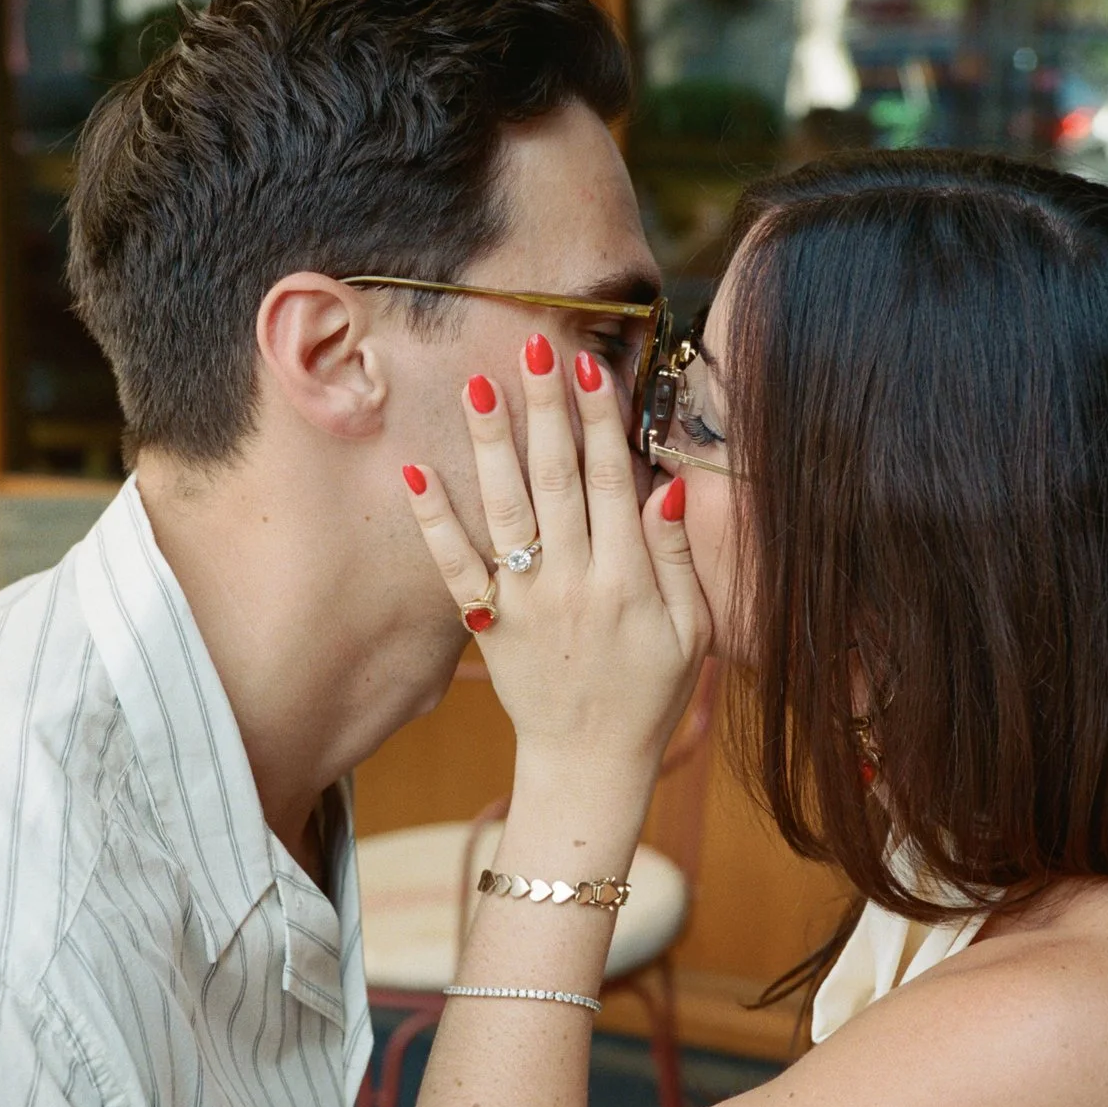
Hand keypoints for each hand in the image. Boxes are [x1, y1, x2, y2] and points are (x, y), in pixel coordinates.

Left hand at [402, 336, 707, 788]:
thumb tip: (669, 482)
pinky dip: (434, 520)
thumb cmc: (650, 691)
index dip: (603, 421)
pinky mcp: (489, 621)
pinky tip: (415, 470)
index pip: (614, 481)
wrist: (589, 761)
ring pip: (507, 510)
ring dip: (492, 446)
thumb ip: (677, 556)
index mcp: (628, 579)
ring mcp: (525, 601)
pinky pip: (455, 566)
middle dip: (547, 411)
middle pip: (558, 481)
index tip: (592, 364)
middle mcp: (573, 582)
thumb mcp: (692, 630)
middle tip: (534, 345)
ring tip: (478, 385)